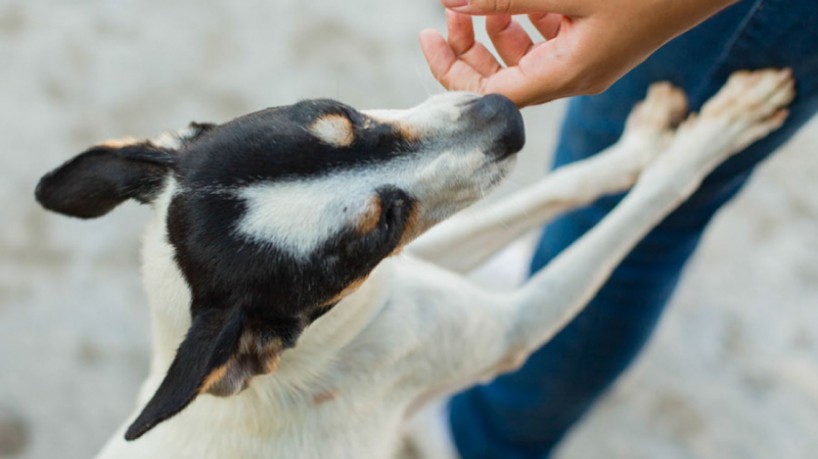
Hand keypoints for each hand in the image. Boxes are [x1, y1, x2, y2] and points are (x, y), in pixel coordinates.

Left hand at [419, 0, 736, 106]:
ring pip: (521, 61)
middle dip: (468, 49)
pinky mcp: (593, 46)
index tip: (428, 34)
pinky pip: (545, 43)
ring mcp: (582, 64)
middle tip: (449, 11)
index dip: (451, 72)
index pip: (489, 96)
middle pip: (500, 81)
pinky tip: (520, 2)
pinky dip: (525, 23)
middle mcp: (570, 79)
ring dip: (494, 33)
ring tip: (478, 3)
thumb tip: (450, 2)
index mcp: (564, 77)